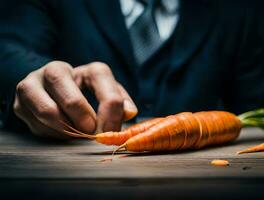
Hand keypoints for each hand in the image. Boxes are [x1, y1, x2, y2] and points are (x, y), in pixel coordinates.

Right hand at [13, 61, 136, 137]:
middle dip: (79, 112)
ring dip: (66, 128)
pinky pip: (36, 125)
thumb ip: (119, 102)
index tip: (111, 128)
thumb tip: (130, 112)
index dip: (108, 104)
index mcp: (84, 68)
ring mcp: (33, 85)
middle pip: (63, 85)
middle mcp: (55, 69)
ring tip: (76, 135)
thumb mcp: (106, 97)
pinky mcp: (20, 104)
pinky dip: (53, 134)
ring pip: (47, 109)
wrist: (54, 96)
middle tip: (89, 131)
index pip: (99, 75)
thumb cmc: (87, 97)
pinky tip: (62, 133)